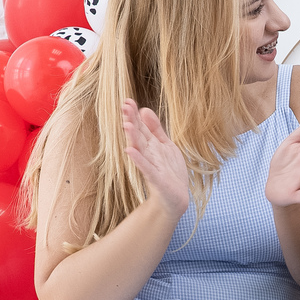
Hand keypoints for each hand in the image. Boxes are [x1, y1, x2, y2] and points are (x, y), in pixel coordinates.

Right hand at [122, 100, 189, 218]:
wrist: (176, 198)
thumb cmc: (169, 172)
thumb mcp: (165, 146)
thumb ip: (155, 129)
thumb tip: (144, 109)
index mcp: (152, 145)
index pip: (141, 127)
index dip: (135, 114)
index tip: (127, 100)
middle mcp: (149, 154)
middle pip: (139, 135)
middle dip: (132, 121)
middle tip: (124, 106)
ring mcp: (151, 166)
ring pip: (141, 149)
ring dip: (133, 137)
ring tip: (126, 124)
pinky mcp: (156, 179)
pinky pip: (146, 167)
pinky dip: (138, 159)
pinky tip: (129, 150)